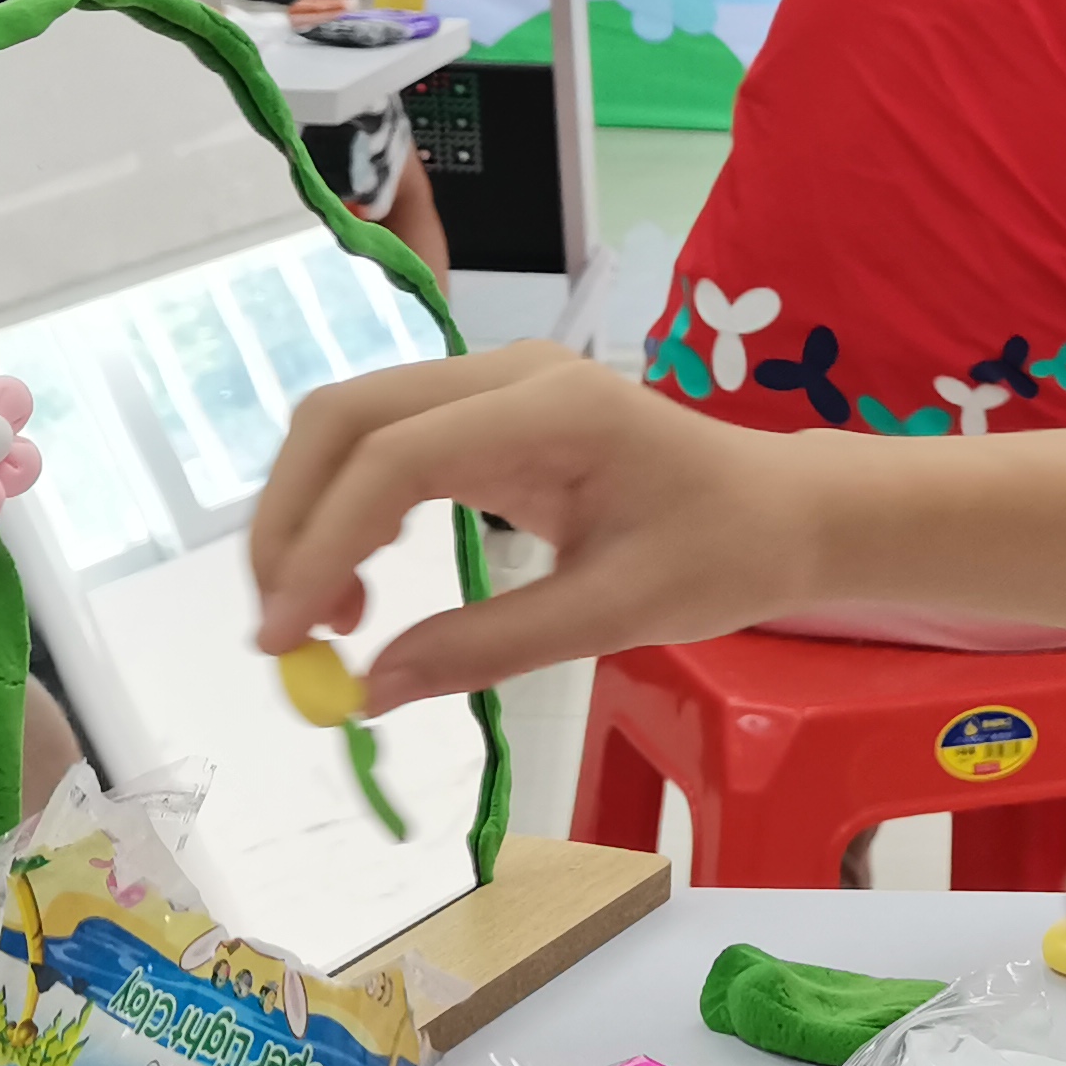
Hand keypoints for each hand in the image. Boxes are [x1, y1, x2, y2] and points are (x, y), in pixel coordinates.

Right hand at [248, 344, 770, 707]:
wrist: (779, 511)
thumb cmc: (721, 554)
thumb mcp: (615, 615)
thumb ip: (490, 647)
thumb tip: (369, 692)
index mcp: (551, 408)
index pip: (393, 457)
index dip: (322, 545)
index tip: (286, 641)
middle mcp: (509, 373)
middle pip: (344, 417)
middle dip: (291, 522)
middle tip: (287, 634)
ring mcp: (495, 383)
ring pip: (349, 425)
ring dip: (310, 516)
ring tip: (329, 623)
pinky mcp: (487, 411)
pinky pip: (384, 443)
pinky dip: (346, 509)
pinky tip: (362, 585)